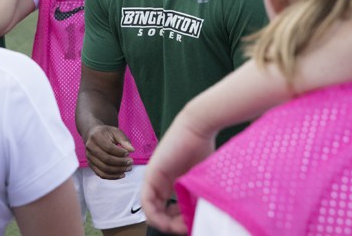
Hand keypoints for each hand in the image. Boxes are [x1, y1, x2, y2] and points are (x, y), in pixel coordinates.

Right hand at [84, 125, 134, 179]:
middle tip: (131, 162)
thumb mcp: (116, 131)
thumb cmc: (106, 133)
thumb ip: (124, 140)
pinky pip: (101, 174)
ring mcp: (89, 157)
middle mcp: (90, 148)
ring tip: (128, 168)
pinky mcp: (91, 165)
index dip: (120, 152)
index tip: (128, 153)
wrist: (92, 134)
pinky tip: (122, 174)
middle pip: (106, 159)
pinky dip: (112, 176)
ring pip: (104, 169)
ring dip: (118, 171)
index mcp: (96, 137)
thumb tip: (132, 150)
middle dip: (120, 162)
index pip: (109, 148)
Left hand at [142, 112, 215, 233]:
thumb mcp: (202, 180)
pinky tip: (166, 221)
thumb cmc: (205, 148)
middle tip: (186, 228)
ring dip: (164, 223)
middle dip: (172, 225)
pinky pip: (146, 201)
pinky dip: (155, 214)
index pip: (169, 210)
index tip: (191, 226)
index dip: (179, 222)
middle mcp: (160, 182)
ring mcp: (154, 179)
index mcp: (172, 183)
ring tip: (178, 227)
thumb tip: (196, 220)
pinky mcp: (151, 175)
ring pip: (151, 210)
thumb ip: (197, 198)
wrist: (199, 127)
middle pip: (159, 213)